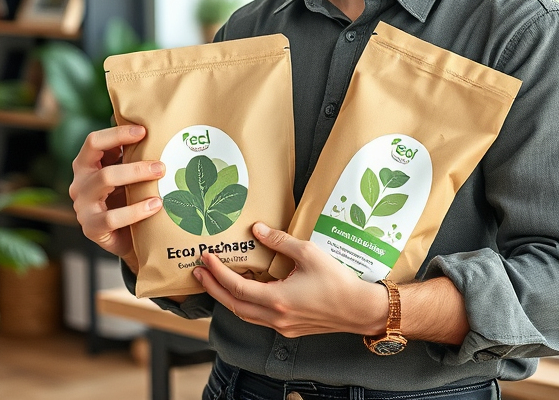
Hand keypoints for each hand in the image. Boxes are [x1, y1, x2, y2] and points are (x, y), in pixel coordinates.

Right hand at [68, 124, 164, 272]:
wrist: (126, 238)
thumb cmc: (127, 198)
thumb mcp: (127, 174)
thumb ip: (131, 154)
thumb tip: (153, 124)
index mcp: (86, 165)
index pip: (93, 142)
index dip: (117, 134)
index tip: (144, 131)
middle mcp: (79, 183)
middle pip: (103, 167)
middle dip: (136, 165)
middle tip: (162, 165)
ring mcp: (82, 207)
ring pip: (105, 184)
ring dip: (136, 179)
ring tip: (161, 180)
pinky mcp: (91, 228)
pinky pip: (112, 218)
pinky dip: (136, 210)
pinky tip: (155, 205)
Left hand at [192, 222, 387, 337]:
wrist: (360, 309)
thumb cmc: (337, 281)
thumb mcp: (308, 253)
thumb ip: (279, 241)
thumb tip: (256, 229)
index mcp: (276, 299)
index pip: (236, 287)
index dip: (217, 273)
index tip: (205, 259)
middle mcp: (275, 317)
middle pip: (233, 305)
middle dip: (212, 289)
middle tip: (198, 273)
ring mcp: (281, 326)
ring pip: (244, 314)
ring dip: (227, 298)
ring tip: (215, 281)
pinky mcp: (289, 328)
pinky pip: (258, 318)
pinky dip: (245, 304)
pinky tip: (244, 291)